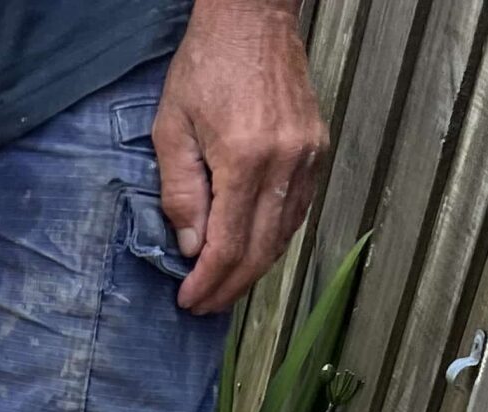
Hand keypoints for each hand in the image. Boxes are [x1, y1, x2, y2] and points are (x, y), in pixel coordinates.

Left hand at [154, 0, 325, 313]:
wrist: (252, 17)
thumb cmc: (207, 64)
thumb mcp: (171, 129)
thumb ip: (180, 193)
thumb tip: (190, 248)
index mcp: (246, 158)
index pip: (228, 245)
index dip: (208, 282)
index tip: (189, 300)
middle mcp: (284, 162)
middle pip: (260, 251)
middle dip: (230, 287)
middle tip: (204, 306)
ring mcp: (307, 156)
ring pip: (283, 236)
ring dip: (252, 270)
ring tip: (223, 288)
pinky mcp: (316, 149)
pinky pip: (296, 212)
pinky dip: (273, 239)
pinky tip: (250, 252)